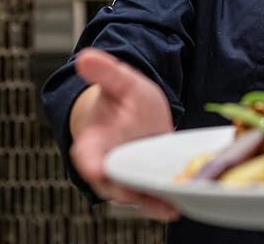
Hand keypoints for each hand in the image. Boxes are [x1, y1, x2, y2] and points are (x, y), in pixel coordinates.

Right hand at [69, 47, 177, 219]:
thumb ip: (105, 73)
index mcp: (92, 141)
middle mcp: (106, 165)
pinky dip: (161, 204)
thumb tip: (86, 56)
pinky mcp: (145, 184)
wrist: (134, 114)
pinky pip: (151, 198)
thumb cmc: (122, 100)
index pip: (86, 155)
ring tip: (167, 206)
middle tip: (140, 194)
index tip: (95, 169)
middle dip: (124, 191)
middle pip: (111, 184)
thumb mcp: (121, 82)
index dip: (90, 162)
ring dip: (149, 202)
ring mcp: (126, 178)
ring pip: (134, 196)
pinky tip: (177, 206)